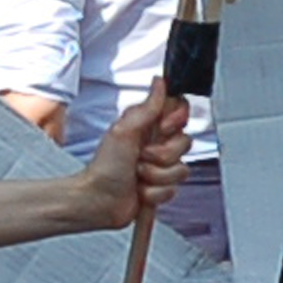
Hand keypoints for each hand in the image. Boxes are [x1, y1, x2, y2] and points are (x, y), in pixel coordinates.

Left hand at [78, 90, 197, 228]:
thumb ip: (147, 107)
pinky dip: (154, 193)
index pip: (180, 112)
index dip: (176, 122)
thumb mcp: (124, 131)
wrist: (98, 201)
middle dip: (162, 155)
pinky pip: (173, 190)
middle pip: (185, 143)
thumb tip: (159, 82)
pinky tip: (140, 191)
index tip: (162, 129)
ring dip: (156, 177)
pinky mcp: (161, 188)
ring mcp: (160, 167)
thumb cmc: (104, 167)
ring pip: (181, 170)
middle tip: (141, 157)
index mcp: (148, 126)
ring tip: (137, 176)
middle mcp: (157, 144)